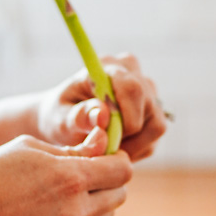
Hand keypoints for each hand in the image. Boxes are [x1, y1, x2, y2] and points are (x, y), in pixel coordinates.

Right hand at [0, 132, 131, 215]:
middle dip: (108, 179)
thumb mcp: (31, 148)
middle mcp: (78, 210)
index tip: (103, 154)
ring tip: (72, 192)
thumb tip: (103, 144)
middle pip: (120, 193)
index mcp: (72, 178)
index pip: (123, 170)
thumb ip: (74, 149)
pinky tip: (70, 212)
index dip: (116, 158)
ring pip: (110, 215)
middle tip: (86, 171)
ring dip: (100, 201)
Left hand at [36, 53, 167, 161]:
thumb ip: (78, 117)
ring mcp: (148, 90)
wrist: (64, 118)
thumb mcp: (59, 119)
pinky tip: (115, 147)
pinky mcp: (156, 110)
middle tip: (101, 146)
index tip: (102, 134)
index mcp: (108, 66)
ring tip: (106, 148)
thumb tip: (102, 115)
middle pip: (147, 107)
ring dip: (132, 145)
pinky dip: (136, 149)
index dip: (122, 117)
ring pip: (156, 125)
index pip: (131, 88)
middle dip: (125, 135)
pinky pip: (155, 137)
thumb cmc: (59, 115)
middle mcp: (133, 72)